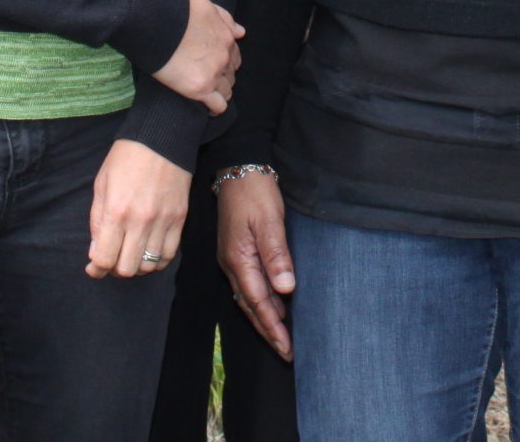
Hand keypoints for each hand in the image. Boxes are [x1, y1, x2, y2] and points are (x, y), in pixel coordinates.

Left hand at [86, 138, 190, 279]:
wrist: (162, 137)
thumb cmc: (126, 158)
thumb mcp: (101, 185)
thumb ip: (97, 220)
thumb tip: (96, 251)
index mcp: (116, 211)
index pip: (104, 258)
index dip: (96, 269)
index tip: (93, 267)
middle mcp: (140, 221)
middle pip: (127, 269)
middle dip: (115, 268)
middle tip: (112, 257)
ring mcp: (163, 221)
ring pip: (149, 266)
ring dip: (136, 265)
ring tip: (131, 253)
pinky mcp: (180, 219)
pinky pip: (169, 255)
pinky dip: (157, 261)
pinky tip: (149, 251)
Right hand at [153, 0, 242, 114]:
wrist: (157, 23)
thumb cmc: (177, 11)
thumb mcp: (206, 6)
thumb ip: (225, 19)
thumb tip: (241, 33)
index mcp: (226, 37)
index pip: (234, 56)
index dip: (225, 62)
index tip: (214, 65)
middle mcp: (224, 57)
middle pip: (231, 74)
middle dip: (222, 77)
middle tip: (207, 79)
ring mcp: (214, 73)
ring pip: (227, 91)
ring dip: (219, 93)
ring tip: (207, 95)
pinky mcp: (200, 88)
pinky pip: (218, 106)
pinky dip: (214, 109)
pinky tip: (207, 109)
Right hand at [217, 169, 296, 359]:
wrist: (238, 166)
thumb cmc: (255, 191)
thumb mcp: (269, 220)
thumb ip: (276, 254)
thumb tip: (285, 289)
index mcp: (239, 259)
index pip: (258, 302)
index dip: (273, 326)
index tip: (287, 347)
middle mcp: (232, 264)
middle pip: (250, 307)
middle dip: (268, 331)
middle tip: (286, 353)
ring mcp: (233, 259)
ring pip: (249, 298)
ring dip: (265, 319)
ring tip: (280, 338)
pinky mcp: (237, 251)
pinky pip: (249, 285)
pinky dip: (261, 302)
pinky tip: (273, 306)